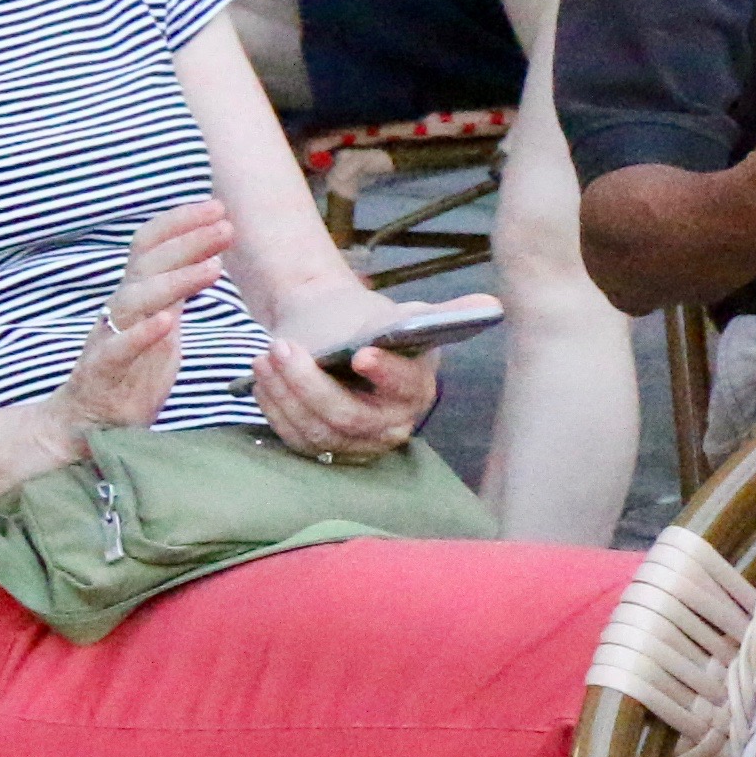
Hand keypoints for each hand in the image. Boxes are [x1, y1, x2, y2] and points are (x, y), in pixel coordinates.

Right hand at [49, 203, 231, 450]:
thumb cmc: (133, 370)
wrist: (88, 421)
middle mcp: (121, 309)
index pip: (152, 245)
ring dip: (176, 280)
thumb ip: (178, 291)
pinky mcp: (104, 371)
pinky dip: (142, 333)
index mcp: (137, 295)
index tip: (218, 207)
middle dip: (187, 240)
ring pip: (137, 299)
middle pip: (148, 263)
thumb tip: (209, 255)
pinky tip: (167, 322)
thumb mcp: (164, 322)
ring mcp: (110, 337)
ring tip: (213, 267)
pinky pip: (120, 348)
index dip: (180, 223)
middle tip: (226, 226)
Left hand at [250, 308, 435, 458]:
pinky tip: (263, 379)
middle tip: (280, 347)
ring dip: (284, 393)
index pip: (402, 388)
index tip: (360, 352)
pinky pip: (295, 440)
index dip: (384, 373)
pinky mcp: (324, 450)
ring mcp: (355, 443)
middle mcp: (390, 426)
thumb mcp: (405, 314)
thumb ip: (446, 314)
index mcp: (416, 390)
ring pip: (315, 431)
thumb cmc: (368, 324)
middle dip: (308, 383)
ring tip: (265, 356)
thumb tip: (492, 306)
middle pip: (347, 417)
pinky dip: (275, 409)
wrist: (333, 337)